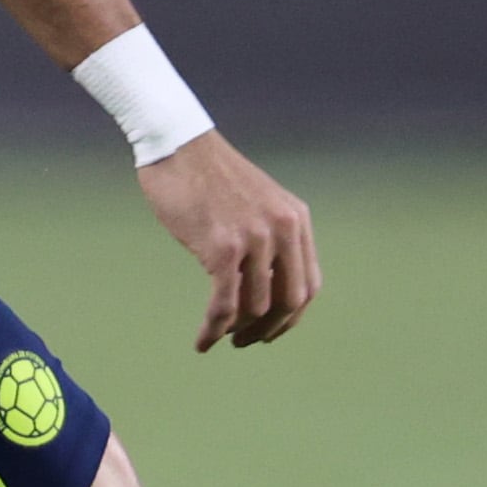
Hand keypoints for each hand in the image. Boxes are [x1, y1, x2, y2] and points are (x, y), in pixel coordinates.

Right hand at [138, 135, 317, 352]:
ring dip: (237, 332)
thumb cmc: (208, 176)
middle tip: (246, 342)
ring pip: (256, 307)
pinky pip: (225, 305)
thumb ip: (271, 236)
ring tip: (219, 335)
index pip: (309, 285)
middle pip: (290, 302)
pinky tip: (203, 340)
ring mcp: (255, 238)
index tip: (270, 330)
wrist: (177, 145)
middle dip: (269, 330)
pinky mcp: (223, 247)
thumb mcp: (258, 202)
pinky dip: (214, 329)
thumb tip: (266, 286)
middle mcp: (283, 228)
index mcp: (296, 218)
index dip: (291, 316)